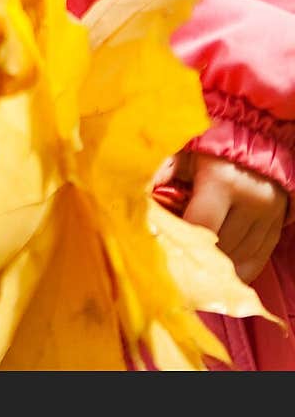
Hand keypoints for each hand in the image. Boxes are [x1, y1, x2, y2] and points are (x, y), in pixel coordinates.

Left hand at [158, 151, 286, 283]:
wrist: (258, 144)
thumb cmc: (211, 151)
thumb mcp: (186, 155)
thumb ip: (164, 173)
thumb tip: (141, 197)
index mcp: (222, 180)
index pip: (200, 224)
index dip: (179, 238)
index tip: (161, 242)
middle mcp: (250, 201)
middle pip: (219, 248)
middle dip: (194, 255)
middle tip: (173, 259)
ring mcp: (267, 217)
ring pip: (237, 260)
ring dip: (214, 266)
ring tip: (193, 264)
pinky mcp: (275, 228)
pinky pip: (255, 262)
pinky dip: (235, 271)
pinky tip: (217, 272)